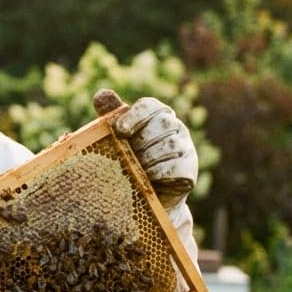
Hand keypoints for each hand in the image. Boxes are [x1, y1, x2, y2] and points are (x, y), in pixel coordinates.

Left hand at [93, 90, 196, 208]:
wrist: (144, 198)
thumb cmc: (128, 161)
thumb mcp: (117, 139)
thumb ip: (110, 116)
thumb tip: (101, 94)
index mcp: (157, 114)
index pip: (150, 106)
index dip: (135, 116)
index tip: (120, 130)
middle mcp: (175, 126)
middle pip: (162, 122)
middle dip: (140, 141)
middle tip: (128, 156)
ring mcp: (185, 146)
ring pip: (170, 144)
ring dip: (148, 158)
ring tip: (136, 170)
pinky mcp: (189, 168)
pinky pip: (177, 166)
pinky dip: (160, 173)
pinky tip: (149, 178)